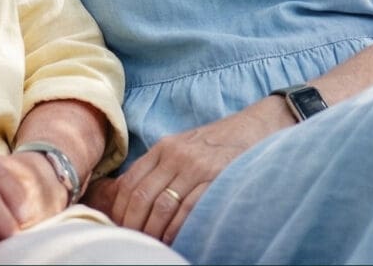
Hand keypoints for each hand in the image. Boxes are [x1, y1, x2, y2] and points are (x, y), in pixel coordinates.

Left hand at [87, 108, 281, 242]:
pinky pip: (189, 210)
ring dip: (153, 230)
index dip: (120, 209)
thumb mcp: (181, 147)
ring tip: (150, 244)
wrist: (254, 128)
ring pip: (163, 205)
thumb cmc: (215, 143)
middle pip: (142, 196)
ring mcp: (196, 167)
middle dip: (133, 223)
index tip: (118, 226)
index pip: (130, 182)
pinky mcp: (216, 179)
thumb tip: (132, 196)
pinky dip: (177, 229)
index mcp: (163, 148)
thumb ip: (159, 166)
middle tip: (131, 240)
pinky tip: (172, 239)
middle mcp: (176, 156)